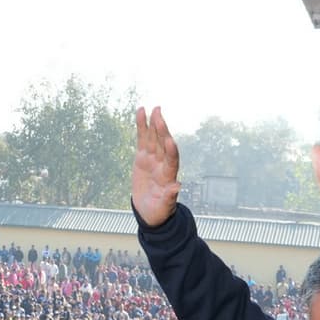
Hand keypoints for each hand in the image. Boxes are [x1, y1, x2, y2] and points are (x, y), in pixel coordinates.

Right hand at [131, 107, 181, 226]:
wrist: (150, 211)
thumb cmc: (159, 211)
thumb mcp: (164, 207)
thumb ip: (169, 197)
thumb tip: (177, 187)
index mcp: (169, 176)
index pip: (172, 161)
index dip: (171, 151)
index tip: (169, 140)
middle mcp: (163, 164)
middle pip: (163, 144)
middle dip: (162, 130)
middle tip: (160, 114)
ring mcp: (153, 159)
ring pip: (154, 138)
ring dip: (154, 123)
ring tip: (154, 108)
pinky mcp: (143, 157)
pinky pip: (142, 139)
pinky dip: (142, 126)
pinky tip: (141, 112)